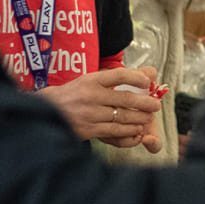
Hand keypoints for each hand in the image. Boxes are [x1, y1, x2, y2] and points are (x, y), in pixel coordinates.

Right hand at [41, 67, 162, 144]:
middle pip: (126, 98)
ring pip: (123, 116)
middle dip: (145, 103)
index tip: (148, 81)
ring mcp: (90, 113)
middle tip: (156, 105)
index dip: (136, 77)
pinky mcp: (89, 129)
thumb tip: (149, 72)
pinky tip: (136, 130)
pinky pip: (114, 130)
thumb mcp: (90, 80)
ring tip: (148, 118)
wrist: (48, 110)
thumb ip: (116, 78)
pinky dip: (128, 131)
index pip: (119, 75)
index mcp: (92, 80)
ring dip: (139, 118)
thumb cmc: (75, 94)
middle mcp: (91, 95)